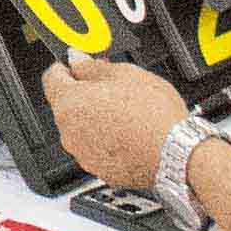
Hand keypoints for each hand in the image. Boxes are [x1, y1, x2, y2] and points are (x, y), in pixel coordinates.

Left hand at [44, 47, 188, 191]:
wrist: (178, 155)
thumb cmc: (154, 116)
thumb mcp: (125, 74)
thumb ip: (93, 66)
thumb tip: (77, 60)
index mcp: (69, 103)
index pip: (51, 77)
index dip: (66, 68)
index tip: (79, 65)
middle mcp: (69, 132)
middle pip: (67, 105)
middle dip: (85, 94)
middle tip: (112, 88)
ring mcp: (83, 154)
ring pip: (81, 129)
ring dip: (95, 119)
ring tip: (126, 113)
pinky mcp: (101, 170)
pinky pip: (96, 149)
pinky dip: (106, 141)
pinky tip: (129, 134)